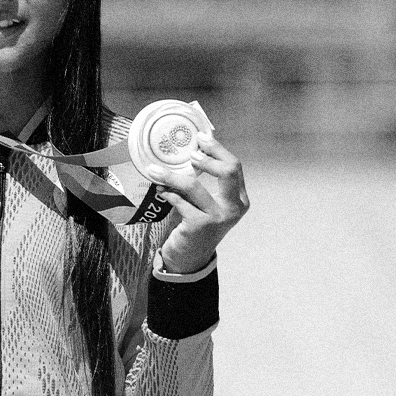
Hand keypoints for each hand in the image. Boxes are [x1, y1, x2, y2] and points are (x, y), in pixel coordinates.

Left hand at [146, 132, 249, 273]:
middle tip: (189, 154)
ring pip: (194, 186)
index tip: (201, 138)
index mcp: (239, 198)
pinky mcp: (199, 225)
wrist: (190, 257)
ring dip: (171, 176)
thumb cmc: (198, 223)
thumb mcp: (207, 202)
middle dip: (207, 158)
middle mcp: (234, 208)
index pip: (235, 166)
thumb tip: (190, 150)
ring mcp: (218, 218)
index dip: (218, 150)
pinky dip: (167, 193)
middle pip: (228, 171)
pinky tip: (160, 190)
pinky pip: (179, 201)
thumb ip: (205, 182)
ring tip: (156, 170)